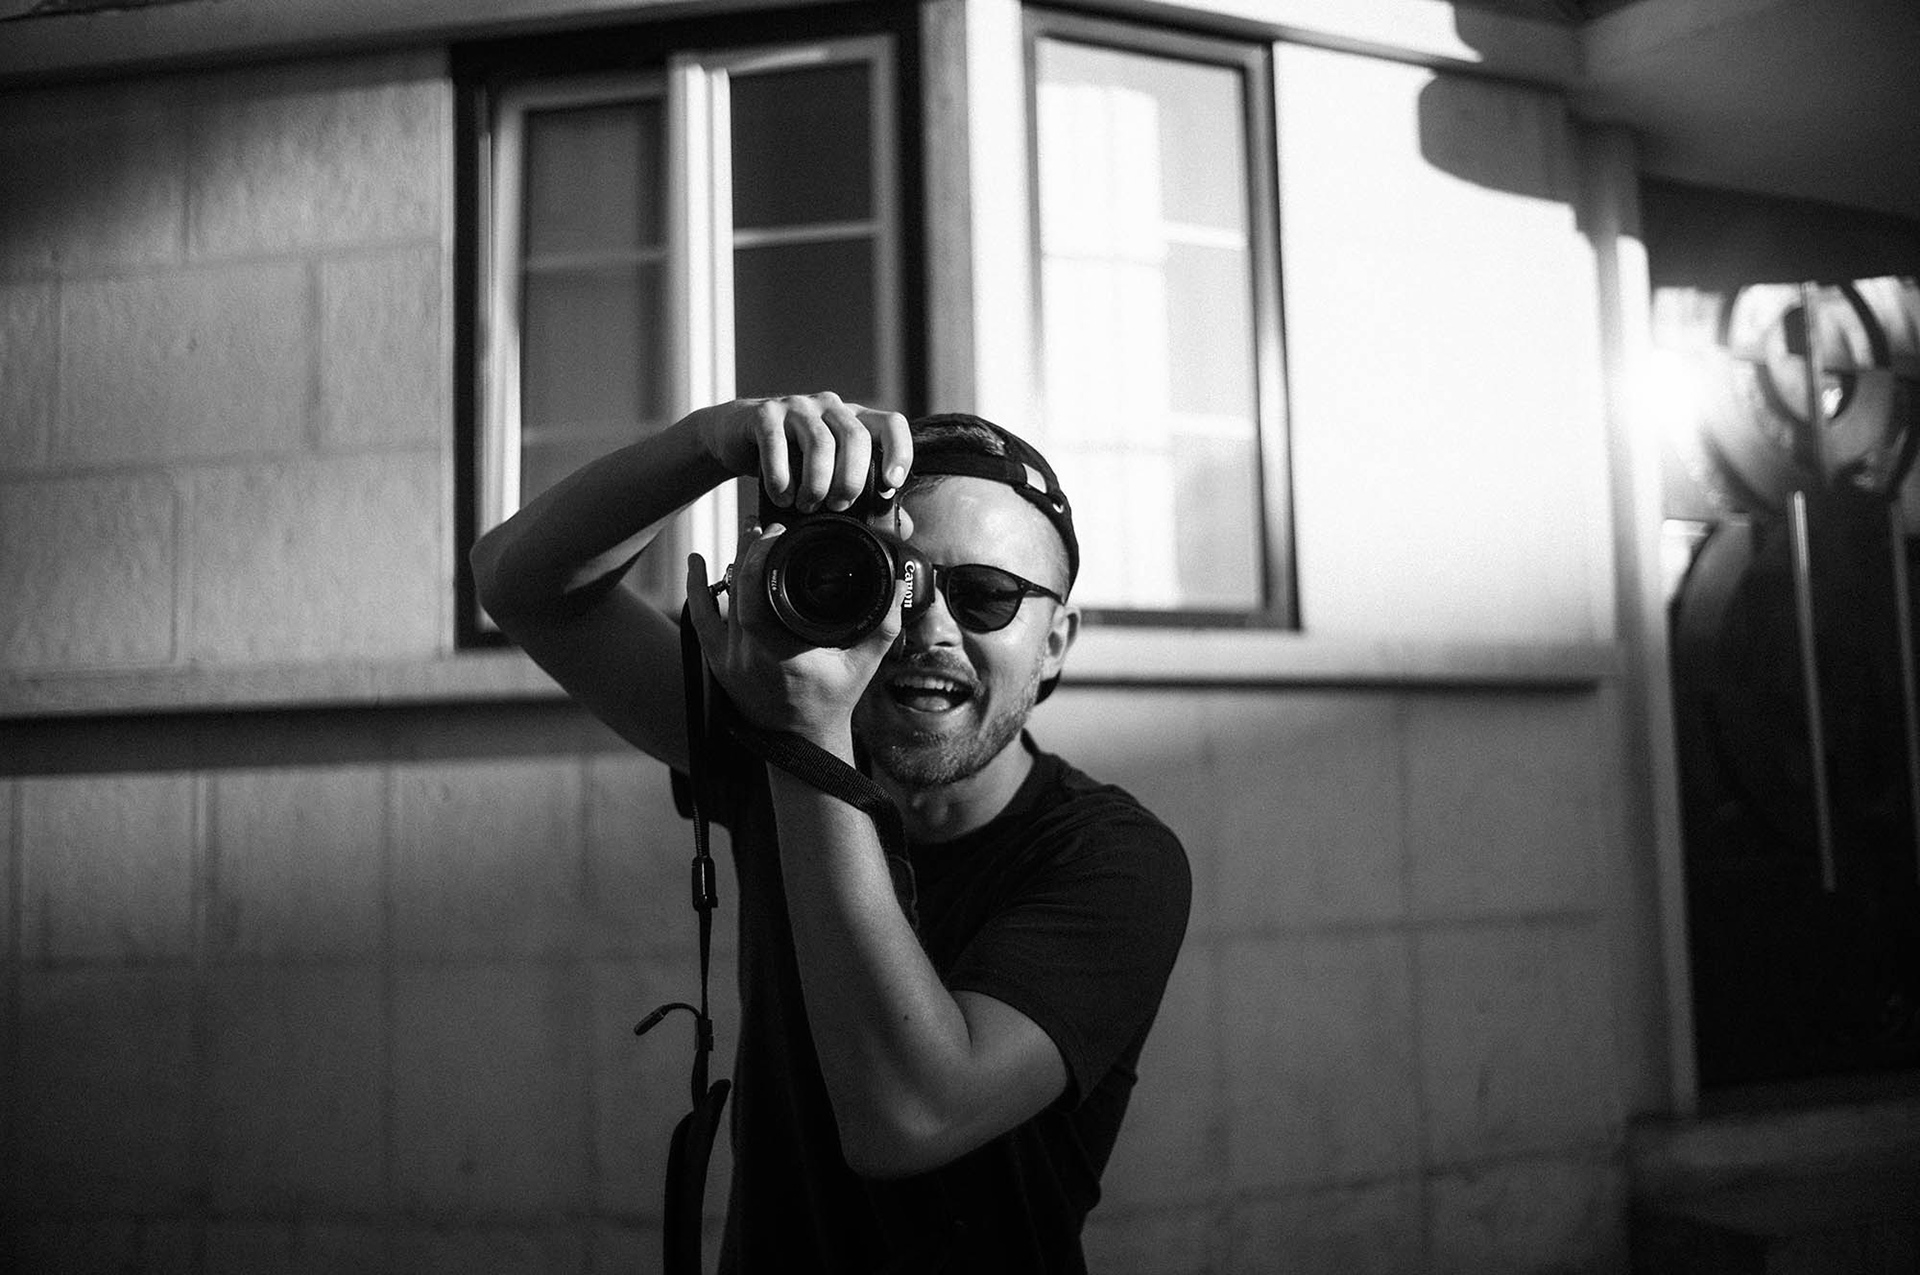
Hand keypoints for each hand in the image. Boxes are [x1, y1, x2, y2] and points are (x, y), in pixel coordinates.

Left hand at [685, 525, 906, 751]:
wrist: (800, 741)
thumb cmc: (832, 702)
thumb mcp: (863, 665)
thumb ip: (884, 626)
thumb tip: (898, 584)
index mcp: (779, 656)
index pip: (755, 599)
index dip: (758, 560)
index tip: (777, 534)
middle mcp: (747, 658)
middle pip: (735, 591)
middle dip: (749, 552)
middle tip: (765, 525)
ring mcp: (727, 661)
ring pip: (718, 600)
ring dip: (730, 564)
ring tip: (747, 534)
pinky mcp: (718, 663)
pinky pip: (700, 620)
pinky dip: (697, 589)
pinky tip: (697, 562)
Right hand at [693, 392, 911, 512]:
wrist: (737, 438)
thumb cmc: (791, 461)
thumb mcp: (829, 473)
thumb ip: (862, 492)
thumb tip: (903, 528)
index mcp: (854, 419)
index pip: (891, 423)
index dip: (899, 452)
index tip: (892, 484)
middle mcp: (830, 407)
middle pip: (855, 438)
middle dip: (850, 480)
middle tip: (837, 506)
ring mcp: (797, 407)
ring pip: (820, 443)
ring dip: (816, 483)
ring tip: (806, 505)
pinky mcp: (765, 414)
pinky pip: (777, 445)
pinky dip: (781, 478)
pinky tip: (781, 496)